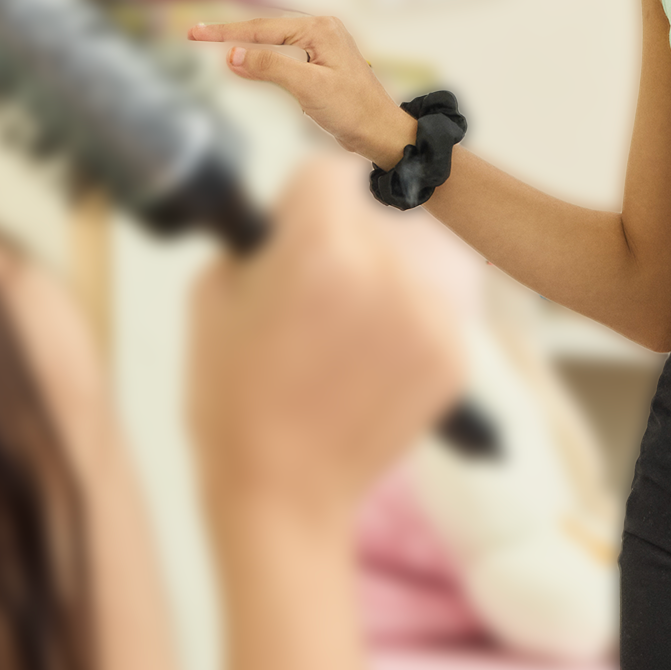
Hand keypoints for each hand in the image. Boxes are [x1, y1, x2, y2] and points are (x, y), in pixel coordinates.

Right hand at [188, 155, 464, 533]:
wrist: (283, 498)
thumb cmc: (235, 398)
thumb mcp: (214, 293)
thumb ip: (260, 236)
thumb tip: (292, 209)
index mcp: (320, 245)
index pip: (329, 171)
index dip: (305, 197)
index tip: (300, 218)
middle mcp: (385, 269)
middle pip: (378, 207)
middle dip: (352, 229)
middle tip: (326, 274)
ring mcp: (429, 311)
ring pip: (420, 247)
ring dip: (393, 264)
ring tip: (355, 314)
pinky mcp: (456, 352)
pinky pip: (441, 299)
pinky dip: (415, 312)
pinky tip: (376, 350)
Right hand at [189, 16, 416, 167]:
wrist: (380, 132)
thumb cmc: (352, 109)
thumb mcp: (307, 87)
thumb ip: (270, 67)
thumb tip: (232, 54)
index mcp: (320, 29)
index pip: (262, 28)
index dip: (226, 32)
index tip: (195, 33)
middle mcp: (322, 31)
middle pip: (266, 29)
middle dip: (231, 32)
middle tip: (195, 33)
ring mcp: (322, 47)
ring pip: (274, 42)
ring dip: (244, 43)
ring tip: (211, 40)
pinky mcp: (321, 64)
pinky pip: (283, 54)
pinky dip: (261, 56)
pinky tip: (245, 59)